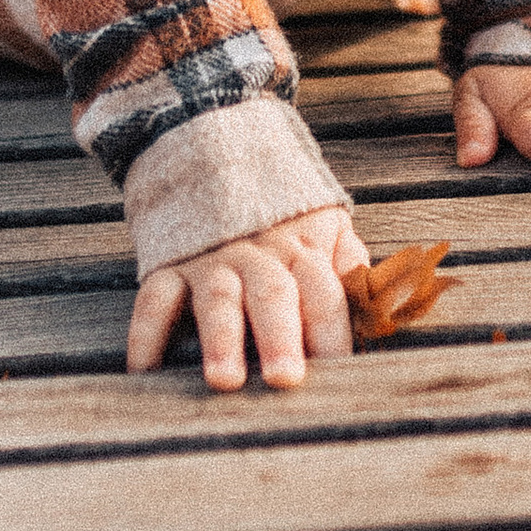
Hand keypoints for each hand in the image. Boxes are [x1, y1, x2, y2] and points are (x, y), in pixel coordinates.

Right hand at [127, 205, 369, 392]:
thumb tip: (386, 310)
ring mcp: (211, 258)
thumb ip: (352, 267)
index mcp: (304, 248)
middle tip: (285, 381)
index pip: (325, 292)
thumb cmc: (285, 212)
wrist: (218, 149)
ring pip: (218, 298)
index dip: (334, 331)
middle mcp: (259, 254)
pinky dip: (146, 334)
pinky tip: (143, 371)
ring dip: (221, 340)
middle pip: (273, 294)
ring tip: (224, 381)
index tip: (341, 373)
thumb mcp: (328, 224)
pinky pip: (155, 298)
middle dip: (280, 337)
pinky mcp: (170, 262)